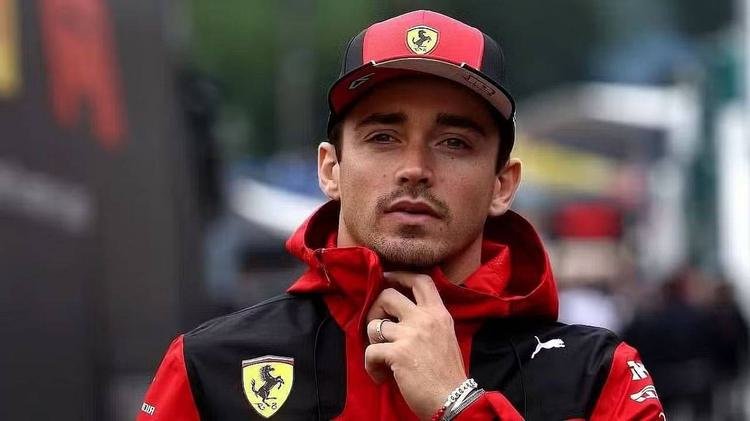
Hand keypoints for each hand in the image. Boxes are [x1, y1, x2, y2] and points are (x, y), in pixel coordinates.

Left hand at [364, 272, 466, 419]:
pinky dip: (371, 366)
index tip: (387, 279)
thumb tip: (402, 316)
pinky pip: (369, 352)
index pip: (420, 280)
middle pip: (387, 295)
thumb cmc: (448, 374)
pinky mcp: (397, 353)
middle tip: (377, 328)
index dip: (399, 275)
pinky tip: (381, 376)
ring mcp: (410, 334)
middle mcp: (425, 318)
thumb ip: (429, 322)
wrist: (453, 400)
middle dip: (375, 309)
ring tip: (382, 358)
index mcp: (439, 313)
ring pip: (373, 324)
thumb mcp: (446, 337)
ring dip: (372, 342)